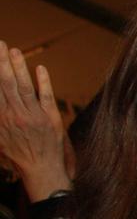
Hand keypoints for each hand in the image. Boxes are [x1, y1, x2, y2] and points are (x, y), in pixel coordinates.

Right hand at [0, 40, 71, 201]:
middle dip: (1, 62)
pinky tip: (40, 68)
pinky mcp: (50, 118)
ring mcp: (33, 115)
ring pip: (24, 87)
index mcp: (0, 118)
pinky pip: (46, 97)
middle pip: (6, 83)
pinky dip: (44, 83)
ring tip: (14, 50)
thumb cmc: (17, 151)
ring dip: (19, 68)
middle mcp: (14, 115)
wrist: (40, 168)